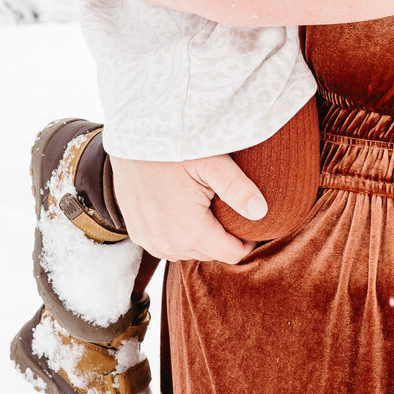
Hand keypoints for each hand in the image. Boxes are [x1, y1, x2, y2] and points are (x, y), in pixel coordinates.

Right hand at [109, 153, 266, 263]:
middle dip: (224, 237)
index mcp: (190, 230)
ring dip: (202, 238)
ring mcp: (149, 240)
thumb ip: (237, 188)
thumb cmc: (175, 146)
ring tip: (208, 208)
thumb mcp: (212, 162)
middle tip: (230, 209)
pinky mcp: (138, 233)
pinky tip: (184, 211)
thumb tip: (261, 212)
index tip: (253, 222)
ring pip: (189, 252)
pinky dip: (180, 235)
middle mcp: (167, 243)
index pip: (231, 254)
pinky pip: (168, 245)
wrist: (131, 139)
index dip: (248, 241)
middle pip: (211, 254)